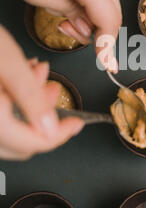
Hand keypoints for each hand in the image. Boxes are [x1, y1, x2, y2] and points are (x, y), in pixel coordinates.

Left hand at [0, 0, 121, 71]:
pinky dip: (89, 5)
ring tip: (64, 20)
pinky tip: (68, 6)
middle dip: (99, 32)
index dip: (108, 44)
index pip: (108, 19)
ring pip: (108, 2)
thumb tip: (88, 29)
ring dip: (92, 19)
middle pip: (114, 11)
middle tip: (68, 33)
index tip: (108, 66)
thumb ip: (69, 14)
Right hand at [0, 25, 83, 159]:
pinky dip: (12, 104)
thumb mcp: (8, 63)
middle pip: (20, 143)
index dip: (59, 135)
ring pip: (9, 131)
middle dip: (44, 117)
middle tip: (53, 89)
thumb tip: (52, 130)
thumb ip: (31, 98)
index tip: (76, 122)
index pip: (31, 144)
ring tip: (35, 75)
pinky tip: (17, 79)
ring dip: (28, 108)